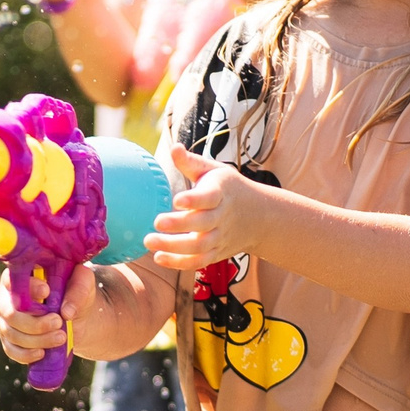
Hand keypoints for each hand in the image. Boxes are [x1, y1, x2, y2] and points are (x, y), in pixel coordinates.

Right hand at [0, 262, 95, 367]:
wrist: (78, 315)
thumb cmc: (76, 292)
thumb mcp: (84, 282)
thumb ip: (79, 289)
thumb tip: (66, 312)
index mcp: (20, 276)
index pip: (13, 279)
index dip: (28, 287)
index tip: (47, 291)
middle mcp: (7, 298)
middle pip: (10, 313)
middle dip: (35, 322)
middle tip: (58, 322)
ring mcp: (6, 320)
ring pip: (12, 333)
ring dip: (36, 339)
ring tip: (61, 337)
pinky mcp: (10, 340)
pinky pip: (11, 350)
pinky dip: (26, 354)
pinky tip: (42, 353)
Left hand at [146, 143, 269, 270]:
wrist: (260, 216)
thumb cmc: (228, 188)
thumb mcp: (215, 171)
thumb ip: (191, 162)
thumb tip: (174, 147)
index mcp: (221, 193)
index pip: (209, 197)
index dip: (194, 200)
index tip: (176, 200)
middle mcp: (222, 217)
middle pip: (202, 224)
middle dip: (179, 225)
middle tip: (155, 222)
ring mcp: (220, 237)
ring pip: (199, 246)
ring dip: (174, 246)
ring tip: (149, 241)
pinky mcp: (217, 253)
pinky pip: (199, 261)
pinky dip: (179, 262)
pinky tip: (158, 258)